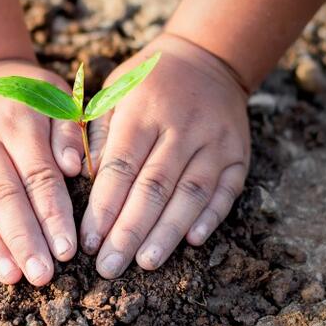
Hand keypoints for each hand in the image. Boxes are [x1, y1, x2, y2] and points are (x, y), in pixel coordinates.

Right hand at [0, 61, 83, 285]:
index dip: (52, 214)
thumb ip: (68, 132)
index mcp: (17, 119)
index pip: (38, 175)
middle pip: (2, 195)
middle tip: (41, 277)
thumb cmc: (29, 95)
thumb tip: (76, 168)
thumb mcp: (57, 98)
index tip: (67, 251)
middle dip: (23, 239)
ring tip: (12, 277)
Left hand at [80, 33, 250, 277]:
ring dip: (167, 232)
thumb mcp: (114, 92)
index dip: (103, 208)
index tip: (88, 242)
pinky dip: (211, 217)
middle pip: (153, 188)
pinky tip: (193, 241)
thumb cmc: (149, 81)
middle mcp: (181, 128)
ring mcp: (215, 141)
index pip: (120, 168)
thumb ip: (99, 133)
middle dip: (129, 232)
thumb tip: (87, 179)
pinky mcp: (238, 153)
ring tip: (146, 263)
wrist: (205, 58)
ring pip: (190, 194)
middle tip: (109, 268)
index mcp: (143, 112)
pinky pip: (226, 190)